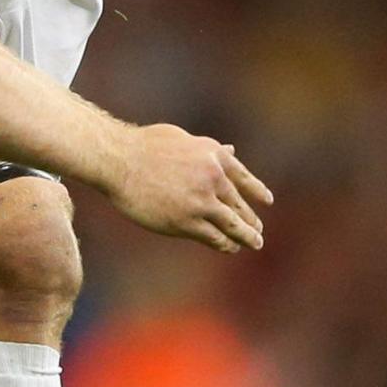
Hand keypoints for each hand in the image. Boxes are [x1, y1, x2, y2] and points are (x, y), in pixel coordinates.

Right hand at [98, 123, 272, 254]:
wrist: (119, 160)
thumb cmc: (144, 146)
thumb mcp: (181, 139)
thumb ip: (208, 148)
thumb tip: (231, 150)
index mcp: (214, 155)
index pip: (243, 178)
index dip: (257, 191)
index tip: (267, 201)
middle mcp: (213, 177)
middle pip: (240, 205)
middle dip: (251, 220)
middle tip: (257, 231)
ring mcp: (201, 201)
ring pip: (233, 225)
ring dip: (246, 236)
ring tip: (253, 243)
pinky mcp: (187, 222)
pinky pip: (214, 237)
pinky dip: (225, 244)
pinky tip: (228, 247)